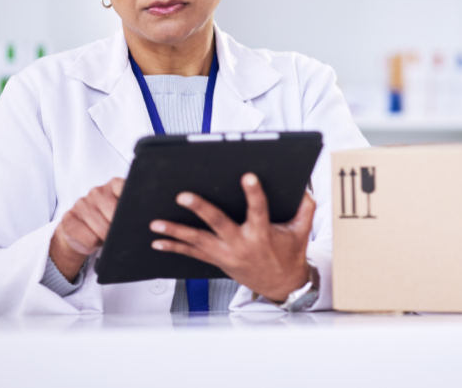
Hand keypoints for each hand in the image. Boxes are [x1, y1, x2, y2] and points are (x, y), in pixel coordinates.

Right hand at [49, 178, 124, 281]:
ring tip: (106, 235)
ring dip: (107, 238)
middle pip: (115, 213)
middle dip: (120, 228)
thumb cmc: (107, 221)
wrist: (80, 233)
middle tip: (120, 232)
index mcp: (113, 185)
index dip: (132, 207)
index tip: (134, 217)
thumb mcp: (122, 212)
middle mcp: (97, 191)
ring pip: (102, 228)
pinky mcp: (68, 219)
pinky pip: (89, 238)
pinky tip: (94, 239)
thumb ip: (133, 208)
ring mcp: (81, 204)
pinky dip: (95, 243)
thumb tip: (150, 218)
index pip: (127, 190)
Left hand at [150, 173, 314, 303]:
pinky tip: (158, 242)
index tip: (247, 176)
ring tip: (156, 222)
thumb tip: (302, 188)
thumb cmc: (290, 255)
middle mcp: (241, 244)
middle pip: (218, 223)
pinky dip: (174, 248)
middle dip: (200, 209)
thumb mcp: (302, 231)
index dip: (254, 193)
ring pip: (198, 240)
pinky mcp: (217, 260)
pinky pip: (192, 255)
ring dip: (176, 231)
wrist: (281, 284)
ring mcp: (226, 254)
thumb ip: (305, 207)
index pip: (258, 209)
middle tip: (183, 196)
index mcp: (262, 233)